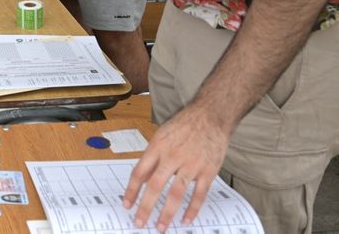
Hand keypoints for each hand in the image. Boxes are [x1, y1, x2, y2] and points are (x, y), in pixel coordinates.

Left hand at [123, 104, 230, 230]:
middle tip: (139, 223)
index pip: (139, 172)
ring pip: (176, 193)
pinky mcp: (208, 171)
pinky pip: (198, 194)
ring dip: (167, 213)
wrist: (211, 115)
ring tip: (160, 227)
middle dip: (145, 207)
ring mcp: (191, 165)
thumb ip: (152, 156)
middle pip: (155, 186)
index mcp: (157, 146)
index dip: (131, 190)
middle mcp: (172, 156)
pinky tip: (185, 220)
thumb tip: (142, 178)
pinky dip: (192, 209)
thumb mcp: (162, 134)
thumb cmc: (184, 124)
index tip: (127, 204)